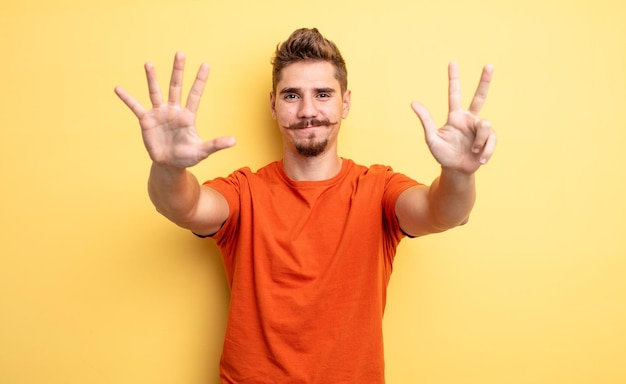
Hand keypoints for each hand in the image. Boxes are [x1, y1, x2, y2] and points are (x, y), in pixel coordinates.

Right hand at [114, 52, 235, 168]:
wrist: (168, 164)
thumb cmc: (187, 157)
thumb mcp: (202, 151)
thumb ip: (216, 144)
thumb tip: (234, 141)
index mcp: (187, 116)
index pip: (195, 94)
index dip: (200, 80)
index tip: (206, 64)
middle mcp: (173, 110)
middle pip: (176, 86)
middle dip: (178, 70)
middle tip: (180, 53)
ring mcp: (159, 114)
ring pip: (155, 92)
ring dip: (152, 78)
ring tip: (148, 64)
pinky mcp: (146, 120)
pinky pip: (135, 107)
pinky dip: (127, 98)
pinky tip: (118, 88)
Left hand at [411, 62, 494, 173]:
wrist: (456, 171)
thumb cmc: (442, 155)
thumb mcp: (431, 138)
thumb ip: (426, 120)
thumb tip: (413, 102)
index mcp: (455, 117)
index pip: (454, 94)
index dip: (454, 79)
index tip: (452, 62)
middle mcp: (469, 119)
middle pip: (479, 96)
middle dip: (485, 81)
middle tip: (489, 65)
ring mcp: (480, 128)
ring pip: (485, 126)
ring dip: (479, 141)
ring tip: (473, 151)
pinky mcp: (489, 139)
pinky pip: (492, 140)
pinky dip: (486, 150)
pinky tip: (481, 159)